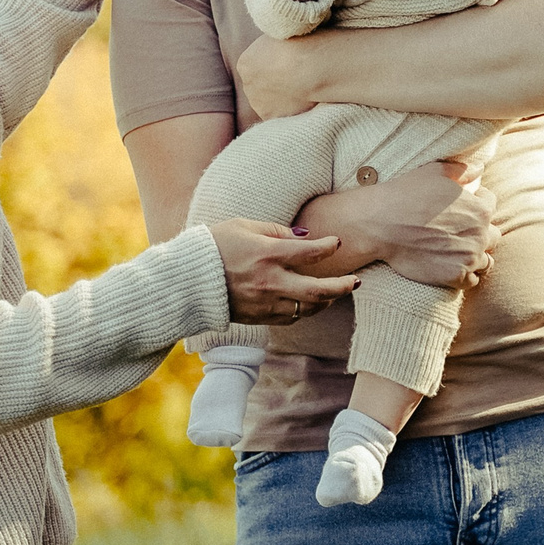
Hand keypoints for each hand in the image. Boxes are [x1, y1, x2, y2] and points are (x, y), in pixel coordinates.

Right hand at [208, 218, 363, 323]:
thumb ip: (276, 231)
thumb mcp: (243, 226)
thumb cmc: (214, 246)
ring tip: (336, 293)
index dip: (329, 247)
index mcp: (267, 255)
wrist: (187, 280)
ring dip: (326, 301)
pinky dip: (305, 310)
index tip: (336, 243)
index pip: (310, 253)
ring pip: (307, 308)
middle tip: (356, 282)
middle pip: (318, 291)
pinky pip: (291, 317)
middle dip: (342, 287)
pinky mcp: (259, 317)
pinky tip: (310, 303)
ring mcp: (265, 303)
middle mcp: (270, 281)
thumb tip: (304, 236)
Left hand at [235, 33, 319, 121]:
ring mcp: (258, 104)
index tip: (288, 62)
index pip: (255, 66)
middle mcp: (247, 85)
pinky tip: (303, 100)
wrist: (314, 66)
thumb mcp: (280, 35)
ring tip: (302, 88)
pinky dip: (289, 109)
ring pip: (268, 101)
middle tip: (296, 76)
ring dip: (281, 97)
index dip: (273, 64)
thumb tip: (278, 50)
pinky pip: (280, 113)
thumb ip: (273, 47)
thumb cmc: (303, 44)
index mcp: (245, 63)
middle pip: (259, 85)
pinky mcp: (272, 117)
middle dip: (274, 82)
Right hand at [365, 157, 499, 287]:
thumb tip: (479, 169)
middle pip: (492, 235)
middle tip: (458, 233)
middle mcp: (480, 235)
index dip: (475, 204)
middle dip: (480, 233)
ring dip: (475, 256)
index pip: (490, 205)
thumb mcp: (437, 171)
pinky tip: (452, 267)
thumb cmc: (407, 194)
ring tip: (457, 253)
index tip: (460, 209)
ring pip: (485, 261)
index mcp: (480, 209)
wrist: (381, 224)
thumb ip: (463, 170)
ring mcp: (469, 257)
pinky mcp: (455, 276)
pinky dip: (466, 275)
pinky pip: (472, 280)